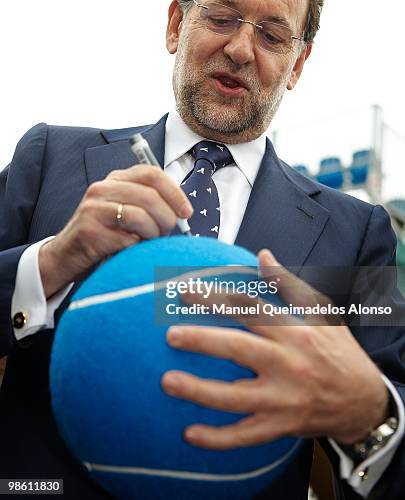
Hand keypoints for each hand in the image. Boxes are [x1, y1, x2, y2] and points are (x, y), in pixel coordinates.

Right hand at [39, 165, 192, 297]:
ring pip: (140, 216)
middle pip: (149, 196)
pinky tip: (130, 250)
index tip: (186, 212)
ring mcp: (93, 208)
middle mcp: (102, 188)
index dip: (174, 192)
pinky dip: (136, 248)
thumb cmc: (105, 235)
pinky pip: (127, 239)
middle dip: (166, 218)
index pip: (152, 173)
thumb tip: (182, 211)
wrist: (66, 255)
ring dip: (152, 234)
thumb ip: (149, 204)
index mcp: (116, 179)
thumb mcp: (125, 211)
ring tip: (147, 242)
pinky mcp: (89, 231)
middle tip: (167, 232)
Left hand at [161, 249, 388, 448]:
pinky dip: (218, 438)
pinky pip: (246, 435)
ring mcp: (284, 399)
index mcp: (294, 332)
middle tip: (170, 334)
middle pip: (241, 350)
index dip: (218, 298)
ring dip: (201, 391)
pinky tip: (190, 434)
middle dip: (204, 341)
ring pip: (237, 397)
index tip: (186, 290)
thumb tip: (263, 254)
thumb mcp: (322, 313)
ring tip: (167, 381)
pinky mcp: (281, 426)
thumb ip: (288, 284)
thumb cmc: (339, 352)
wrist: (364, 402)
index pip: (251, 309)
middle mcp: (288, 364)